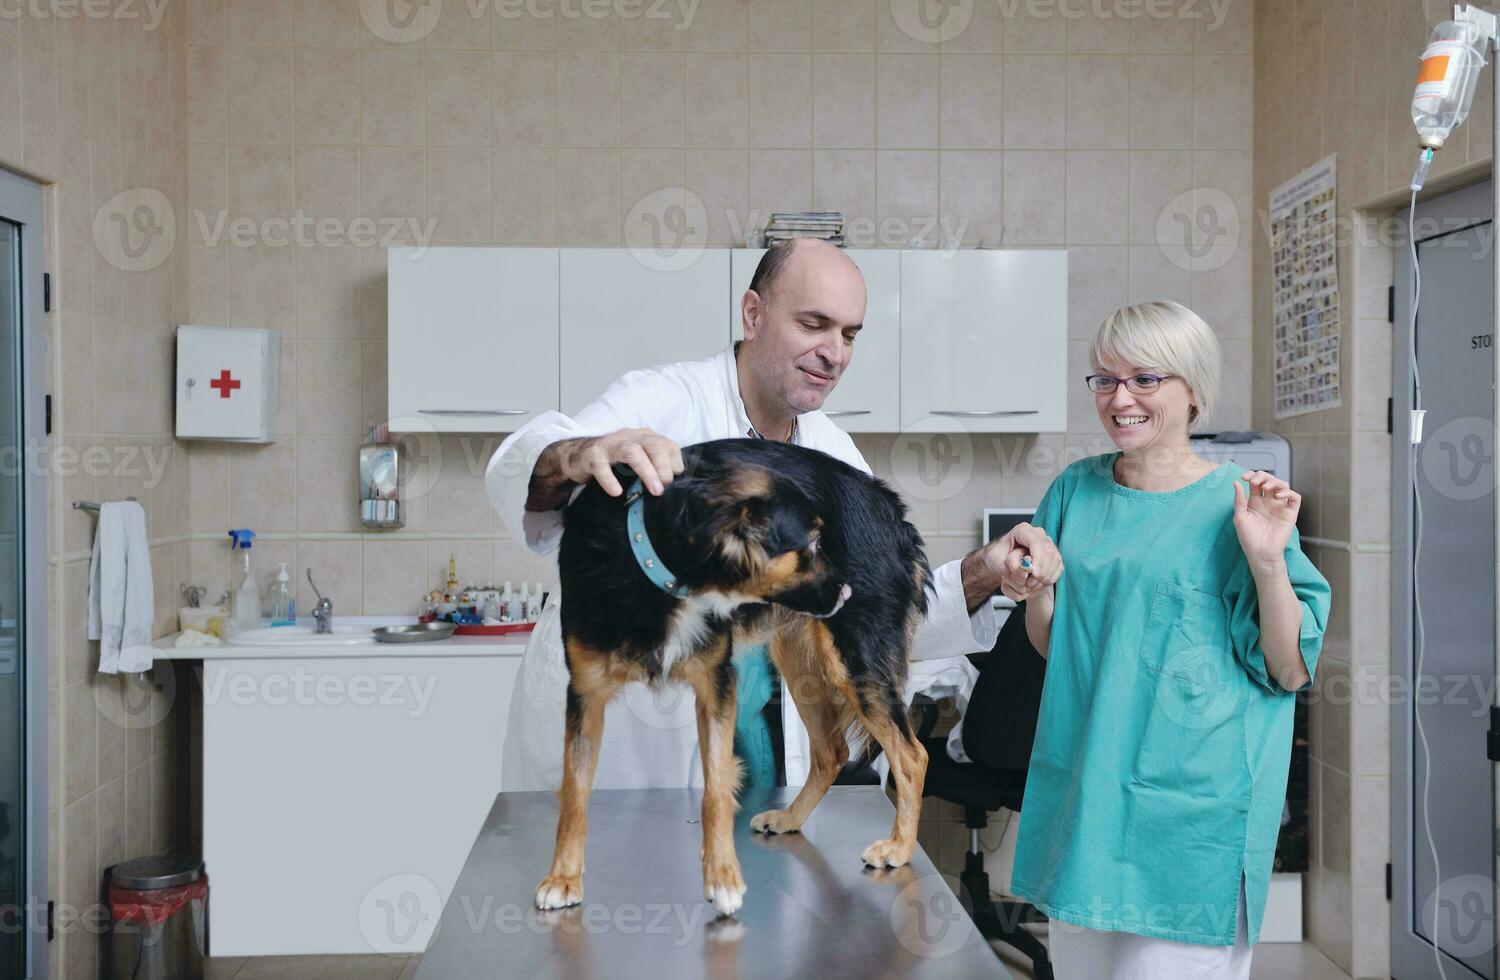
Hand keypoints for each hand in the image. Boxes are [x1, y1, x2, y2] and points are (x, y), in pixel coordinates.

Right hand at [558, 428, 684, 496]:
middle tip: (666, 487)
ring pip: (632, 451)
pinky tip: (616, 491)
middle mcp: (630, 437)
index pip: (668, 445)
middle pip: (653, 445)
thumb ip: (656, 469)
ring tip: (655, 490)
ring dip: (646, 471)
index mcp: (645, 437)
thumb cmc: (614, 461)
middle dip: (664, 467)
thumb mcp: (639, 462)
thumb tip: (672, 487)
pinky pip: (601, 465)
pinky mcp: (592, 455)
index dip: (675, 464)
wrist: (578, 456)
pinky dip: (609, 478)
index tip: (676, 483)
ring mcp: (610, 444)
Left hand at [981, 523, 1062, 602]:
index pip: (1036, 542)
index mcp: (1022, 530)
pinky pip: (1059, 566)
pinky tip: (1040, 583)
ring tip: (1032, 584)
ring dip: (1046, 575)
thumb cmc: (998, 557)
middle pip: (1048, 551)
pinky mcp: (1053, 554)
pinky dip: (1051, 577)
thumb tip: (1025, 570)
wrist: (1002, 560)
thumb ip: (1007, 564)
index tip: (1034, 574)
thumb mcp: (994, 559)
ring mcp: (1048, 543)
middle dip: (1042, 570)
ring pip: (1055, 559)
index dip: (1038, 559)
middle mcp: (1038, 534)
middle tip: (1030, 583)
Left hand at [1233, 470, 1299, 566]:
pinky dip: (1289, 493)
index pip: (1256, 482)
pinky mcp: (1290, 513)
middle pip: (1270, 481)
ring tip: (1267, 488)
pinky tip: (1278, 496)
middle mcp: (1268, 502)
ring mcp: (1280, 507)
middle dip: (1263, 476)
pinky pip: (1295, 498)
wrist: (1260, 553)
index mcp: (1255, 501)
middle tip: (1255, 481)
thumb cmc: (1248, 537)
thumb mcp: (1240, 516)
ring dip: (1275, 482)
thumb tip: (1236, 482)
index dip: (1252, 475)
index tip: (1244, 477)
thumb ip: (1239, 499)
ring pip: (1283, 486)